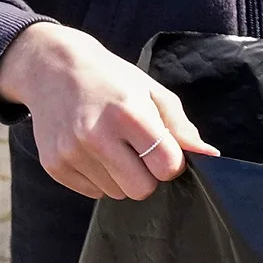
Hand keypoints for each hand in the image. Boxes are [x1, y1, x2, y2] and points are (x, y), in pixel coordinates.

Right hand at [0, 21, 216, 201]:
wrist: (53, 68)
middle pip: (141, 190)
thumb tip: (209, 155)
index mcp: (128, 114)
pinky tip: (92, 150)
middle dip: (147, 176)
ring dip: (121, 176)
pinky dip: (99, 177)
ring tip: (112, 145)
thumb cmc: (111, 79)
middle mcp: (96, 136)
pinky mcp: (53, 165)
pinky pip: (92, 193)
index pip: (166, 167)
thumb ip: (180, 127)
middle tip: (139, 151)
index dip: (171, 162)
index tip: (164, 149)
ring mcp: (71, 152)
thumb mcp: (151, 91)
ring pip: (116, 194)